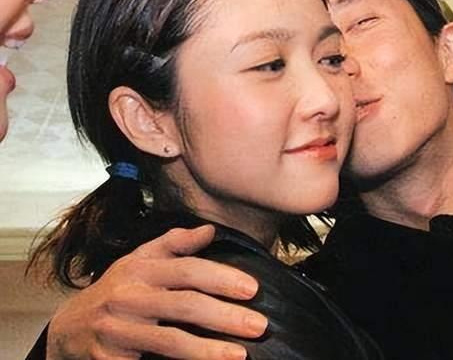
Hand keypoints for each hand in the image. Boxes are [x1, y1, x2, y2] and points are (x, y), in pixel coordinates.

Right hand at [46, 225, 266, 359]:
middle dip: (225, 316)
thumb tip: (211, 230)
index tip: (253, 289)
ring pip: (169, 341)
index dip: (221, 278)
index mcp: (140, 270)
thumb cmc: (115, 289)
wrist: (68, 328)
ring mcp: (118, 331)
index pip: (187, 270)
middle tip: (259, 325)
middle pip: (184, 305)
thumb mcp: (138, 259)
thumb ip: (175, 243)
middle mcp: (128, 298)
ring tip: (240, 355)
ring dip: (208, 350)